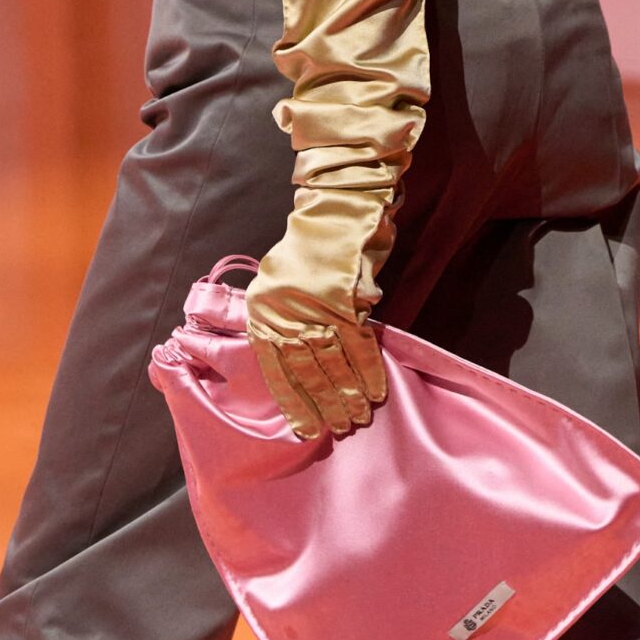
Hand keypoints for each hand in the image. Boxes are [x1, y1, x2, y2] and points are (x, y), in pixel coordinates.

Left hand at [245, 187, 390, 439]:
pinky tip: (376, 391)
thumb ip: (287, 324)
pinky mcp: (347, 299)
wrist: (334, 209)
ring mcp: (317, 308)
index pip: (276, 369)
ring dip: (348, 393)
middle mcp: (286, 313)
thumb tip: (303, 362)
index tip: (306, 430)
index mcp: (264, 312)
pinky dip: (369, 369)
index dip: (293, 402)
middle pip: (307, 370)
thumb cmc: (307, 250)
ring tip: (358, 418)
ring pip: (333, 362)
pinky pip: (360, 343)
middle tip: (339, 429)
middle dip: (325, 403)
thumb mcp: (280, 285)